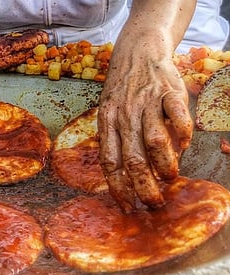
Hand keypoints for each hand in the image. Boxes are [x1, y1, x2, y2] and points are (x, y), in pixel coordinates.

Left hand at [98, 34, 192, 212]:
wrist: (138, 52)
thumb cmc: (123, 89)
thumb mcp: (109, 112)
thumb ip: (117, 139)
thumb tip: (131, 173)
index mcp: (107, 122)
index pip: (109, 161)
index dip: (118, 187)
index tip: (126, 206)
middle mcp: (125, 114)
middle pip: (133, 158)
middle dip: (144, 187)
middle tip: (154, 202)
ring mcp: (147, 102)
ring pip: (155, 142)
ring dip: (165, 166)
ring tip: (170, 178)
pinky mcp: (169, 91)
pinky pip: (179, 117)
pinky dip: (183, 135)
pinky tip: (184, 145)